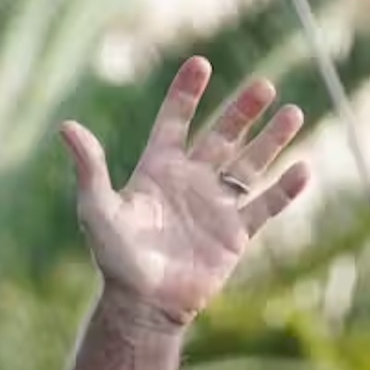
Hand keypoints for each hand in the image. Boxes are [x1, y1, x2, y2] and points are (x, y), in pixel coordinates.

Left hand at [59, 57, 310, 328]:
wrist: (143, 305)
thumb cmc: (116, 258)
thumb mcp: (98, 209)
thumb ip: (89, 168)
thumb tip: (67, 126)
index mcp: (159, 169)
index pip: (175, 121)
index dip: (186, 93)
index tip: (201, 64)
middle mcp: (191, 181)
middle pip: (222, 135)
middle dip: (242, 110)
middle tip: (263, 87)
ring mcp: (216, 206)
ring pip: (250, 164)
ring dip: (272, 140)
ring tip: (293, 112)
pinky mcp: (235, 234)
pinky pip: (265, 206)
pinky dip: (284, 190)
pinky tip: (303, 169)